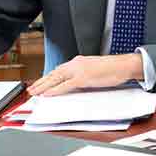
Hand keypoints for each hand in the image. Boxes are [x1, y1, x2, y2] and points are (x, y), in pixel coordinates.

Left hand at [27, 54, 143, 95]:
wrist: (124, 65)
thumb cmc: (113, 69)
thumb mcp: (94, 71)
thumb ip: (83, 76)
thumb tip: (75, 85)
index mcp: (78, 62)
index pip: (59, 70)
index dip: (48, 78)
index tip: (41, 83)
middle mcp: (76, 64)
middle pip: (54, 73)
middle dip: (41, 82)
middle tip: (31, 89)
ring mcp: (79, 70)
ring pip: (56, 78)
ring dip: (43, 86)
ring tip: (34, 92)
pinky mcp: (83, 78)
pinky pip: (65, 85)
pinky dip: (55, 90)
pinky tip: (48, 94)